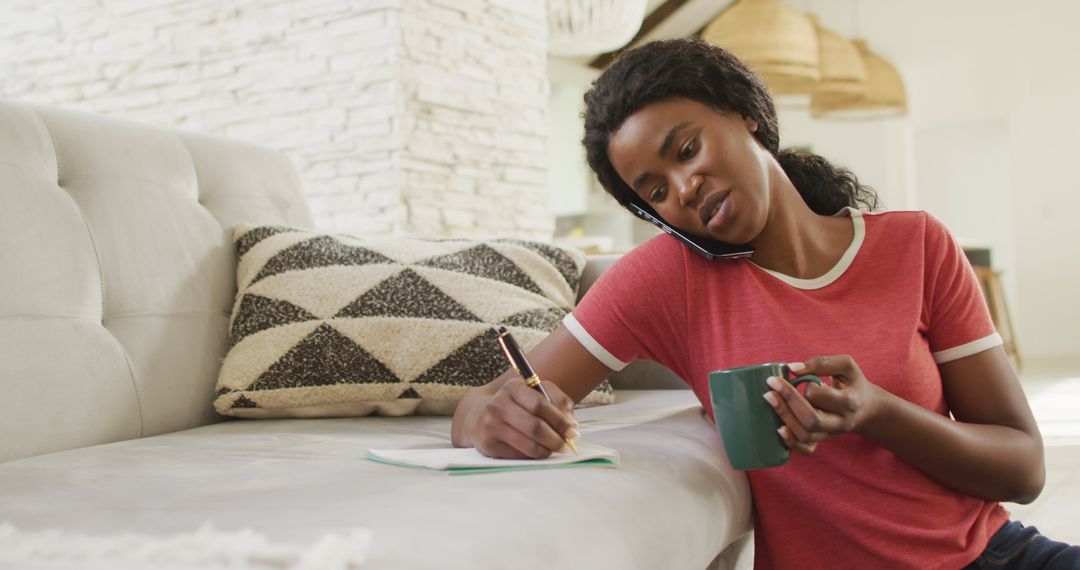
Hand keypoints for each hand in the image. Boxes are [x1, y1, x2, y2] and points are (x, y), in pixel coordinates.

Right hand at [465, 377, 578, 459]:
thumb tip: (570, 422)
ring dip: (546, 450)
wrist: (477, 415)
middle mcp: (498, 404)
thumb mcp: (533, 391)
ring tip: (553, 449)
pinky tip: (536, 451)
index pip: (540, 404)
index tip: (572, 430)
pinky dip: (532, 456)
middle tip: (565, 445)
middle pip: (534, 426)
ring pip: (528, 445)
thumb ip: (556, 399)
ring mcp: (491, 425)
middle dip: (555, 438)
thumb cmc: (513, 404)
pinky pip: (518, 456)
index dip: (559, 419)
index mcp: (512, 387)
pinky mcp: (488, 444)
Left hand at [763, 355, 884, 455]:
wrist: (866, 407)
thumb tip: (791, 368)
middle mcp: (842, 422)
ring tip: (769, 399)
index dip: (805, 384)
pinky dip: (792, 443)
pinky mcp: (823, 440)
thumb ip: (821, 363)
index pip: (821, 396)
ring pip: (806, 435)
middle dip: (787, 403)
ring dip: (785, 418)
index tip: (793, 374)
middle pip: (812, 420)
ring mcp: (832, 434)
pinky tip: (779, 429)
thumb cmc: (852, 382)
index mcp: (850, 401)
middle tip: (770, 385)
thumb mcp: (846, 366)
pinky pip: (807, 449)